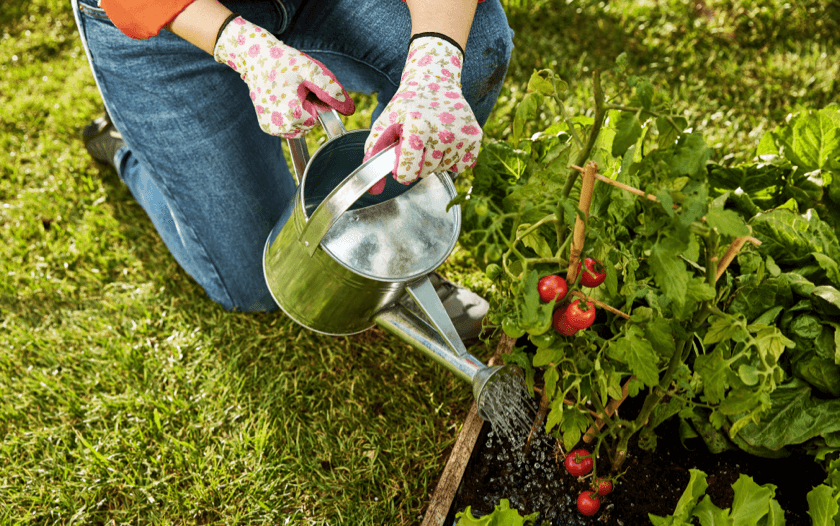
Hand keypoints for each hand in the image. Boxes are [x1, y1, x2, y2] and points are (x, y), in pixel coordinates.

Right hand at [213, 17, 354, 137]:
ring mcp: (272, 128)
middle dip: (307, 109)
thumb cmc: (285, 62)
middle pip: (309, 125)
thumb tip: (350, 110)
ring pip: (299, 128)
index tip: (304, 89)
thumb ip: (331, 91)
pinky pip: (288, 127)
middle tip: (295, 90)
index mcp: (293, 115)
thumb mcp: (312, 71)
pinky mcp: (266, 126)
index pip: (318, 118)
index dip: (315, 102)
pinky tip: (281, 99)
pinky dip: (289, 116)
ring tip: (287, 93)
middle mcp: (281, 126)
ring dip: (299, 113)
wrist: (255, 58)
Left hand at [364, 36, 480, 193]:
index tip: (399, 160)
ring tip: (431, 139)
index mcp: (418, 127)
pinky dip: (452, 160)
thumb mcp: (384, 123)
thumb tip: (374, 191)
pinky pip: (461, 166)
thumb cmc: (407, 105)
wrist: (435, 81)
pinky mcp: (475, 137)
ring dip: (434, 161)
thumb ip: (373, 155)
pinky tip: (446, 142)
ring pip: (442, 169)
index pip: (407, 172)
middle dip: (417, 163)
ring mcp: (461, 135)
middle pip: (425, 171)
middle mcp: (443, 132)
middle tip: (416, 143)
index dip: (400, 170)